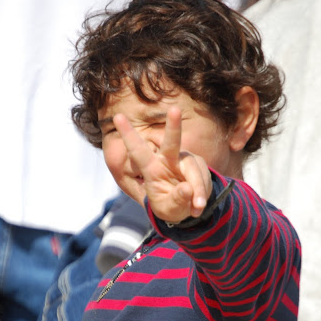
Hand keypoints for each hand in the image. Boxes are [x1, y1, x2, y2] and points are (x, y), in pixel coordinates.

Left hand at [113, 107, 211, 223]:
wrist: (188, 209)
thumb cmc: (170, 206)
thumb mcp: (169, 210)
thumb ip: (176, 200)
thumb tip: (187, 189)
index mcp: (151, 168)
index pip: (137, 150)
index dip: (128, 134)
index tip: (117, 117)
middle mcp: (168, 159)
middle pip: (172, 142)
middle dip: (173, 126)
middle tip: (174, 110)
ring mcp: (185, 160)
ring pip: (193, 169)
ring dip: (198, 189)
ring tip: (196, 208)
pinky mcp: (199, 164)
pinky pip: (203, 177)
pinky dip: (203, 192)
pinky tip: (198, 206)